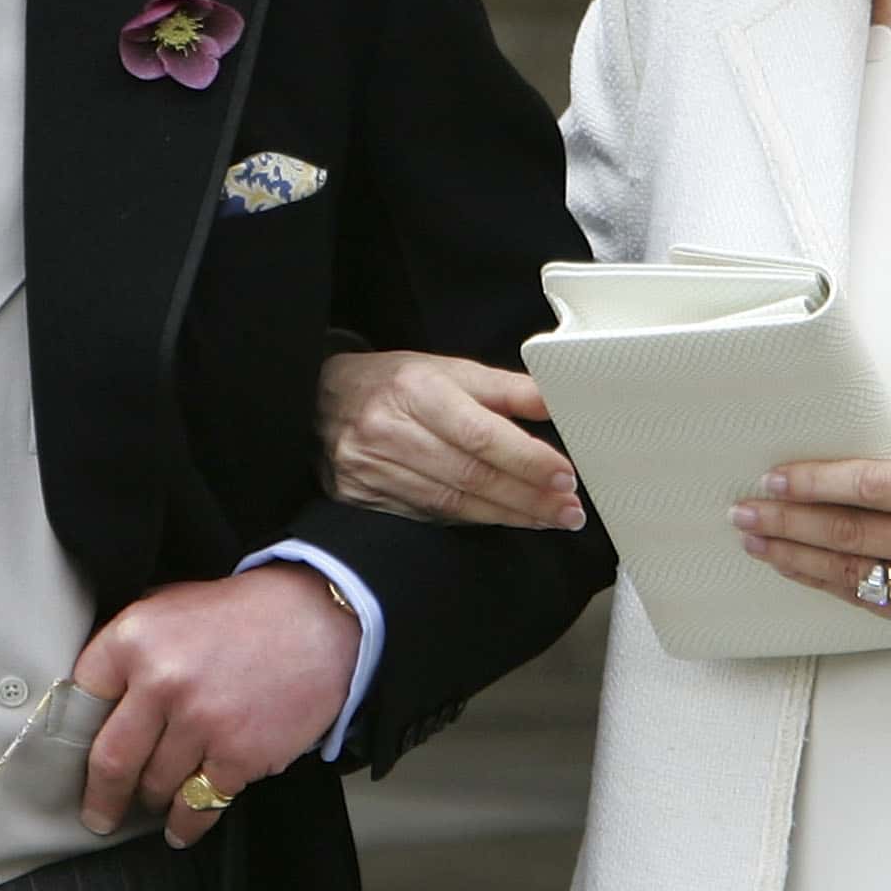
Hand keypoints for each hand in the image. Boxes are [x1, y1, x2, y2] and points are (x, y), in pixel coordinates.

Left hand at [73, 563, 364, 848]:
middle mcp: (162, 679)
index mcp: (136, 636)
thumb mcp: (172, 605)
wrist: (319, 619)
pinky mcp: (239, 754)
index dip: (72, 737)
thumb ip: (131, 646)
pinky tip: (181, 830)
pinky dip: (187, 824)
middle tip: (97, 815)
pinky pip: (198, 805)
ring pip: (154, 787)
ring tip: (154, 804)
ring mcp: (201, 721)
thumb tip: (91, 697)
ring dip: (151, 802)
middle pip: (109, 760)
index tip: (68, 762)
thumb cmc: (243, 614)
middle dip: (101, 798)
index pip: (80, 701)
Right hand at [317, 349, 583, 530]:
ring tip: (548, 519)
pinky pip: (429, 517)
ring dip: (508, 516)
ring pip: (452, 504)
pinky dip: (472, 521)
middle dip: (528, 497)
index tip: (565, 476)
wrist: (321, 401)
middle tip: (569, 511)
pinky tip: (502, 520)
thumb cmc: (395, 383)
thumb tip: (558, 402)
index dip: (526, 460)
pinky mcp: (361, 498)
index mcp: (415, 390)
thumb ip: (505, 389)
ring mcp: (371, 470)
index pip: (480, 434)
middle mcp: (388, 431)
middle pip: (470, 475)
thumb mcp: (449, 369)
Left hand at [729, 398, 890, 673]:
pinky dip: (826, 584)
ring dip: (792, 557)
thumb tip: (878, 410)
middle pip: (846, 531)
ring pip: (847, 572)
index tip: (775, 475)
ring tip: (753, 541)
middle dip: (785, 520)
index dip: (815, 480)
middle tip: (742, 509)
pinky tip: (796, 570)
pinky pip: (867, 602)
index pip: (870, 484)